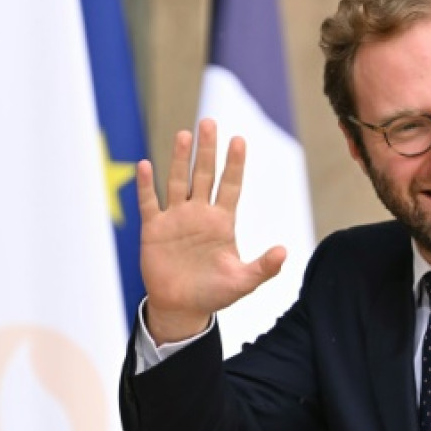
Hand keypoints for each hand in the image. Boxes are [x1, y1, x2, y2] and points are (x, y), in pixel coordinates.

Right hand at [136, 119, 285, 342]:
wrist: (182, 308)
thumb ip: (264, 267)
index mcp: (222, 222)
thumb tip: (285, 251)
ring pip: (178, 182)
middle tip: (209, 123)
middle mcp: (199, 214)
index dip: (234, 164)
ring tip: (184, 134)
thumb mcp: (243, 282)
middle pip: (204, 175)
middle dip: (207, 150)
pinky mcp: (154, 229)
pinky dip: (146, 185)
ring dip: (179, 159)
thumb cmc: (214, 293)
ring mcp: (176, 219)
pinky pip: (149, 203)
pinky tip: (145, 165)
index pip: (230, 186)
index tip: (239, 140)